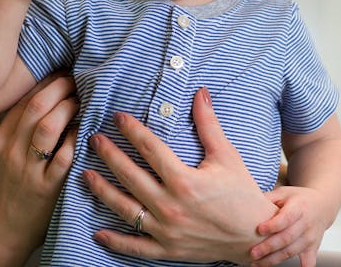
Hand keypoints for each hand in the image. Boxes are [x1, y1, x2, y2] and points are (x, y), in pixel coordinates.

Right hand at [0, 74, 77, 265]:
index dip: (45, 83)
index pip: (23, 101)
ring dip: (69, 108)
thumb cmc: (5, 189)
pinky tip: (86, 128)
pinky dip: (77, 137)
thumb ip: (14, 130)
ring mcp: (27, 170)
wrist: (0, 233)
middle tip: (76, 80)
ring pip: (49, 126)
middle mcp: (10, 152)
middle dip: (60, 87)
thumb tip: (43, 98)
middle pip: (36, 106)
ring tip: (81, 100)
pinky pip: (65, 156)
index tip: (61, 73)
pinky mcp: (46, 189)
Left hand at [83, 87, 277, 263]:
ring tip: (85, 174)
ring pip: (126, 209)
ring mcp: (167, 230)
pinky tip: (98, 232)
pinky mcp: (168, 249)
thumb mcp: (226, 156)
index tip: (117, 117)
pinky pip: (136, 247)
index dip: (132, 130)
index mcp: (185, 181)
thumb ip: (208, 124)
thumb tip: (200, 92)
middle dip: (109, 155)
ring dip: (103, 191)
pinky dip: (116, 241)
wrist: (256, 236)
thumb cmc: (242, 192)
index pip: (150, 149)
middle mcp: (172, 206)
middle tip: (93, 139)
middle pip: (130, 176)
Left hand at [250, 186, 328, 266]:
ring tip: (257, 263)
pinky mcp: (313, 248)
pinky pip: (308, 262)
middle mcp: (305, 224)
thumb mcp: (283, 192)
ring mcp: (310, 238)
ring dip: (274, 259)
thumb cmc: (298, 198)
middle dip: (269, 247)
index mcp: (298, 208)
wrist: (321, 205)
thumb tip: (247, 201)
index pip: (286, 218)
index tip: (259, 229)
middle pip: (287, 238)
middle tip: (253, 253)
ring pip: (292, 251)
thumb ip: (268, 198)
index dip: (273, 225)